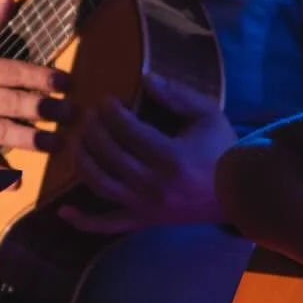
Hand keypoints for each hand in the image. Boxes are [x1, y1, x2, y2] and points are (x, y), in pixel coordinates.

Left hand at [59, 72, 237, 233]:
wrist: (240, 193)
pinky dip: (83, 221)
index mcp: (171, 157)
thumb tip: (145, 78)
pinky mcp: (143, 220)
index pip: (126, 130)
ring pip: (99, 183)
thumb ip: (177, 95)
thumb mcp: (208, 114)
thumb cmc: (223, 150)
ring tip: (78, 140)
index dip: (110, 111)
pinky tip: (63, 210)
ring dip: (82, 159)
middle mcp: (153, 184)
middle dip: (93, 129)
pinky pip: (108, 225)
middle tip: (89, 115)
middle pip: (108, 153)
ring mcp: (145, 206)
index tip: (106, 100)